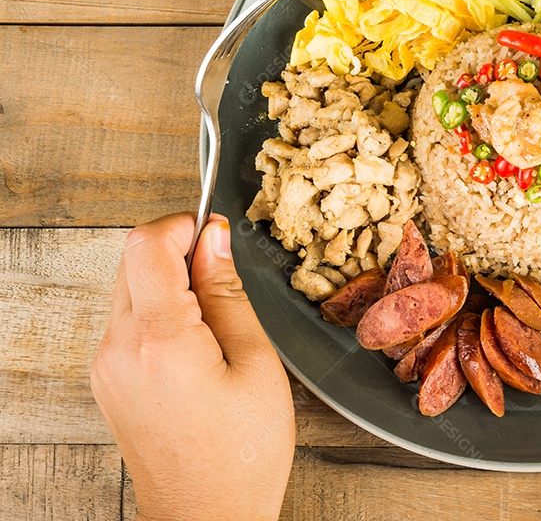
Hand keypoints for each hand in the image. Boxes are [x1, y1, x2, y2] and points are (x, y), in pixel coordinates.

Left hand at [91, 214, 294, 520]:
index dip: (185, 226)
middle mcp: (118, 348)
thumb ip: (228, 294)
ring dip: (169, 283)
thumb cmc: (242, 453)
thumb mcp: (256, 362)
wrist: (206, 516)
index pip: (147, 245)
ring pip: (128, 288)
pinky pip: (127, 321)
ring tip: (217, 323)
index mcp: (160, 339)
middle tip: (225, 280)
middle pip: (132, 260)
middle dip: (178, 252)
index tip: (218, 236)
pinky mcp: (108, 380)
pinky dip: (159, 312)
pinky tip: (198, 345)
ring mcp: (107, 366)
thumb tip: (214, 239)